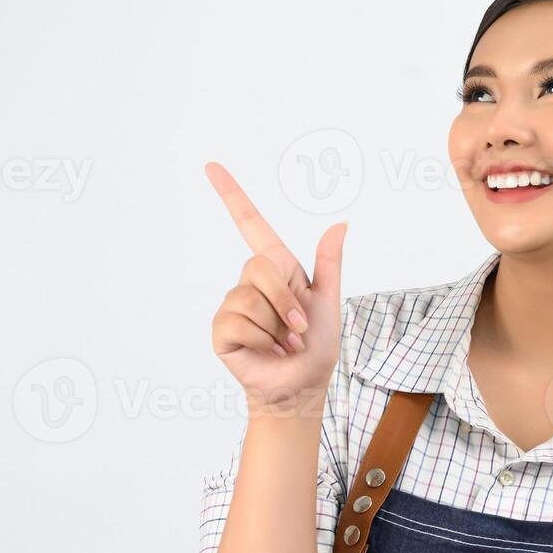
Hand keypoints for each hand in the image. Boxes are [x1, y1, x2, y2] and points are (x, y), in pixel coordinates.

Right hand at [204, 161, 346, 415]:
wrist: (302, 386)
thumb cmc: (316, 347)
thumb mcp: (328, 300)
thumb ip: (329, 262)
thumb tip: (341, 223)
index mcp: (276, 269)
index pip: (249, 224)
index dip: (231, 195)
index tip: (211, 166)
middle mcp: (249, 283)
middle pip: (259, 267)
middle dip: (286, 300)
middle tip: (298, 329)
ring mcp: (233, 306)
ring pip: (250, 299)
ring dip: (277, 328)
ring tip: (284, 344)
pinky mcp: (222, 330)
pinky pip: (238, 321)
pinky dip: (262, 341)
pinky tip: (267, 352)